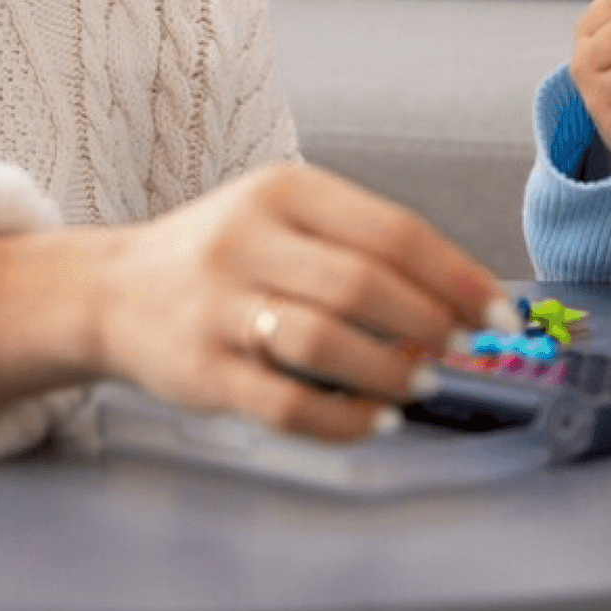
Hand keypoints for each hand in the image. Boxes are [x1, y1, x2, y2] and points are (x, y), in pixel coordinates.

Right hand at [0, 164, 509, 442]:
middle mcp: (247, 239)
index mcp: (281, 190)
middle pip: (366, 285)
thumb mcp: (282, 218)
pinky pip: (289, 404)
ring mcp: (219, 306)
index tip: (499, 313)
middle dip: (432, 324)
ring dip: (393, 372)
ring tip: (422, 383)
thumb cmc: (220, 255)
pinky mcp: (202, 371)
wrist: (111, 290)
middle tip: (463, 351)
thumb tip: (457, 301)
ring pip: (328, 343)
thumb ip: (358, 247)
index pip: (392, 230)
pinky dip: (345, 420)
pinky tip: (375, 419)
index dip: (458, 276)